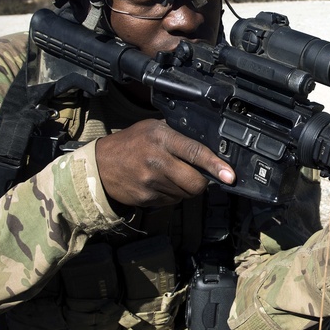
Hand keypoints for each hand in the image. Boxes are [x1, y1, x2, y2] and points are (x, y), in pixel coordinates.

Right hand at [95, 120, 234, 207]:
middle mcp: (156, 160)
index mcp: (161, 138)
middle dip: (203, 181)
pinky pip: (172, 201)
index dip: (215, 165)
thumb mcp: (153, 128)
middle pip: (195, 182)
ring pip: (186, 194)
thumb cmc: (131, 143)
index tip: (229, 176)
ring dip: (186, 188)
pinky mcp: (146, 198)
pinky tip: (160, 183)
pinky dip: (172, 195)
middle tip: (197, 174)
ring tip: (171, 175)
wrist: (100, 165)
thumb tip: (211, 148)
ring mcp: (150, 182)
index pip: (195, 152)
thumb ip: (179, 136)